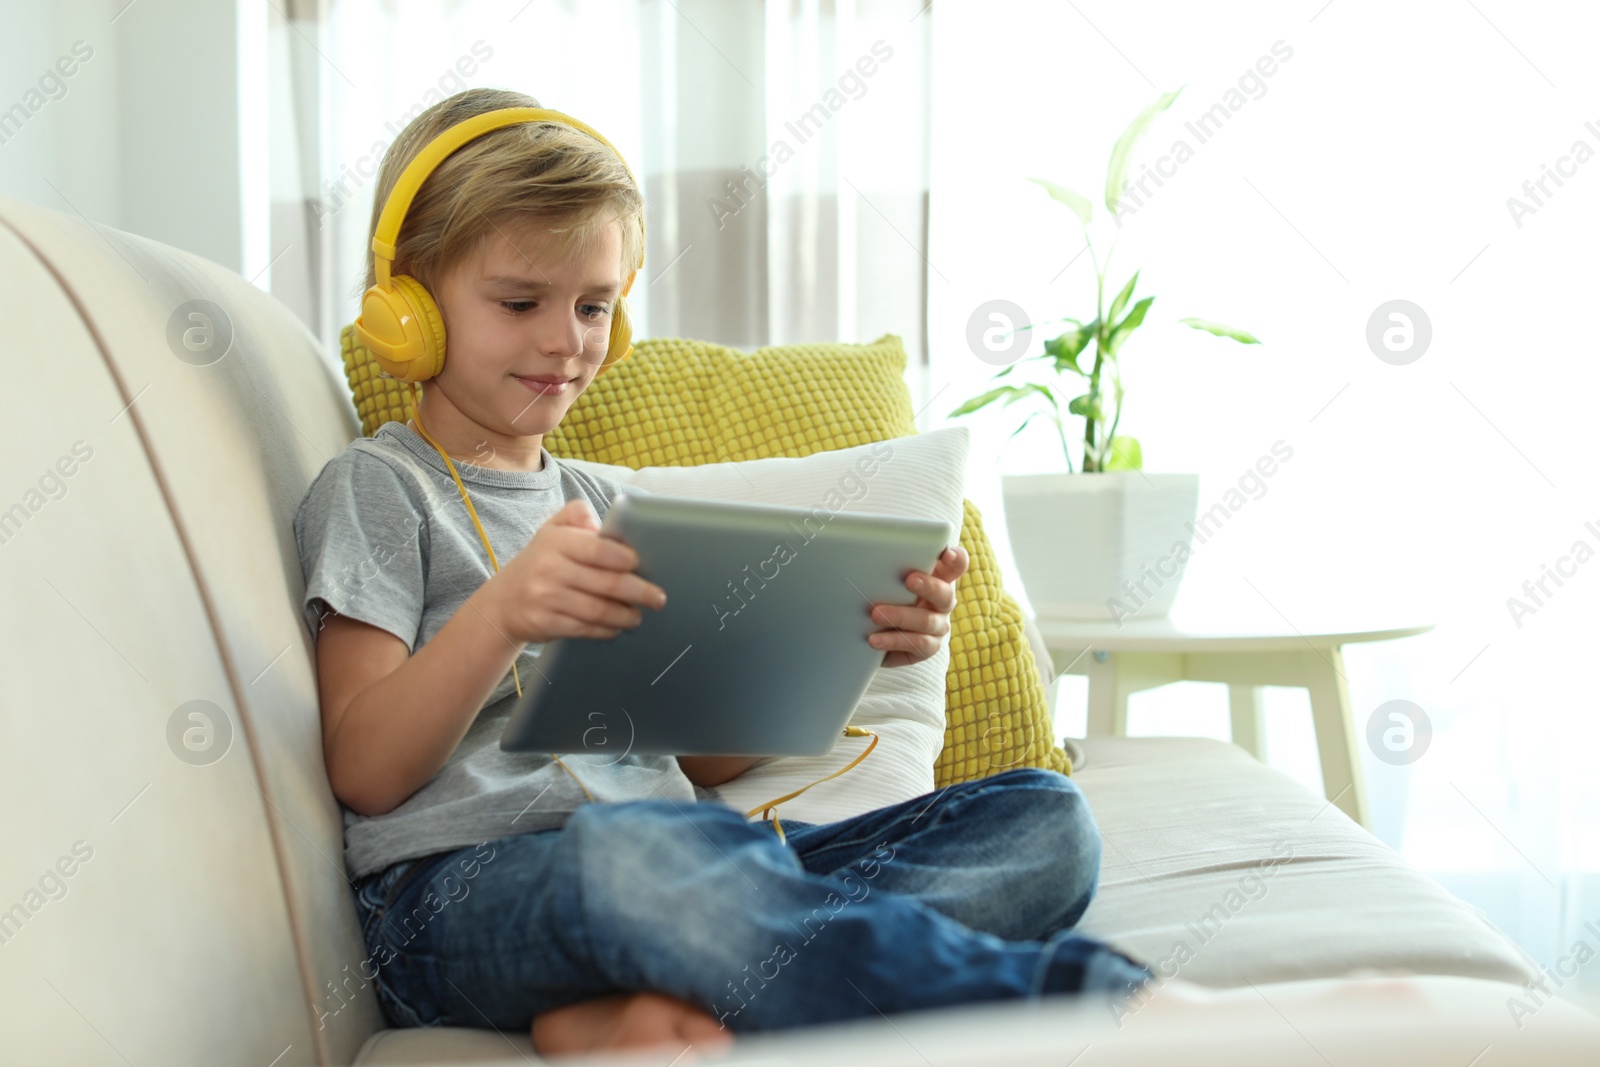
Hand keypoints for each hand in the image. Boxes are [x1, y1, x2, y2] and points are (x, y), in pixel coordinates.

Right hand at [480, 499, 667, 644]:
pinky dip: (606, 630)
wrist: (503, 603)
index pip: (598, 549)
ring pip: (598, 610)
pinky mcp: (546, 623)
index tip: (641, 564)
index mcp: (555, 541)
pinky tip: (617, 627)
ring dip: (625, 615)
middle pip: (605, 583)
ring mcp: (546, 598)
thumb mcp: (551, 530)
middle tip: (657, 597)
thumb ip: (576, 515)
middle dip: (638, 592)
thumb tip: (600, 523)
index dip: (624, 558)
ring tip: (638, 615)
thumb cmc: (539, 562)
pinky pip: (585, 628)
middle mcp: (549, 569)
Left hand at [866, 545, 968, 667]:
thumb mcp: (889, 578)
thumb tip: (866, 549)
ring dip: (901, 616)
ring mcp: (938, 627)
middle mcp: (943, 603)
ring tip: (876, 614)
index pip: (956, 565)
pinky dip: (893, 641)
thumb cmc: (887, 594)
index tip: (948, 553)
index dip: (956, 559)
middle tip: (909, 580)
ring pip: (927, 621)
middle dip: (928, 586)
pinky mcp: (926, 649)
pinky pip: (915, 645)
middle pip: (944, 594)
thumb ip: (891, 564)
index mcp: (939, 578)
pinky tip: (874, 639)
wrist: (875, 631)